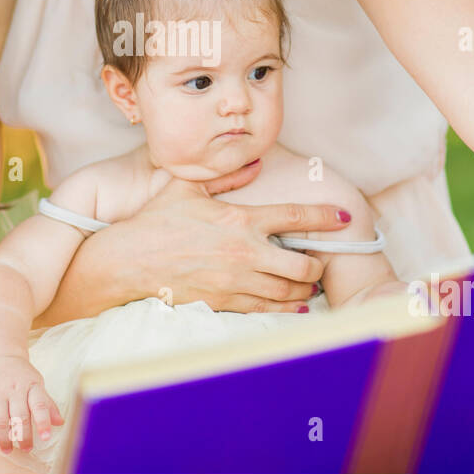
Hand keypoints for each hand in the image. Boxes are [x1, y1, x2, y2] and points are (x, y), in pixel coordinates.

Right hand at [0, 356, 62, 451]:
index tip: (45, 437)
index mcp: (32, 385)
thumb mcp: (37, 384)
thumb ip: (47, 404)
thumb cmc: (21, 375)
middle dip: (23, 436)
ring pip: (0, 419)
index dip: (43, 422)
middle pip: (19, 416)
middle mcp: (14, 387)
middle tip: (26, 449)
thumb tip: (60, 422)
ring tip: (7, 449)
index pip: (39, 404)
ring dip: (3, 438)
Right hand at [112, 168, 352, 313]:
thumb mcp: (187, 188)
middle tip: (321, 261)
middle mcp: (245, 252)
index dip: (324, 216)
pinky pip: (268, 309)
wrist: (130, 261)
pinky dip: (287, 307)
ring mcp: (237, 281)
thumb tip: (254, 164)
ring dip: (305, 287)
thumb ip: (226, 178)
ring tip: (311, 283)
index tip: (343, 216)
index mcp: (241, 219)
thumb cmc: (156, 221)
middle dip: (318, 264)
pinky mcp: (226, 302)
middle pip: (302, 265)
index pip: (294, 215)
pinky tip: (296, 303)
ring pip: (289, 291)